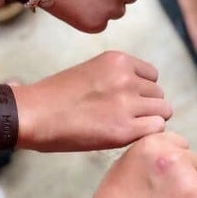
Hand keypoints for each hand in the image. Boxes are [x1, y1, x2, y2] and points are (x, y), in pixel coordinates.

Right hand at [16, 51, 172, 150]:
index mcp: (119, 60)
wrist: (33, 114)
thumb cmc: (56, 96)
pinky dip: (147, 134)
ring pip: (162, 111)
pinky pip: (157, 128)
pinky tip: (129, 137)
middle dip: (147, 106)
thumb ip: (118, 77)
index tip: (127, 101)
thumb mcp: (92, 71)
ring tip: (127, 127)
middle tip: (126, 118)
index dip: (143, 90)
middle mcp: (127, 78)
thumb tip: (143, 91)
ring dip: (149, 121)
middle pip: (159, 94)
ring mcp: (127, 103)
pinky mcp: (125, 129)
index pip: (152, 75)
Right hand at [92, 131, 196, 197]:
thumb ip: (153, 153)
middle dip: (186, 180)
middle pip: (196, 165)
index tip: (164, 179)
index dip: (174, 164)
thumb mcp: (125, 163)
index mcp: (156, 144)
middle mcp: (175, 159)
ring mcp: (190, 184)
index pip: (182, 146)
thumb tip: (174, 151)